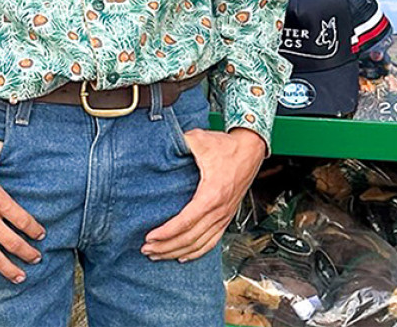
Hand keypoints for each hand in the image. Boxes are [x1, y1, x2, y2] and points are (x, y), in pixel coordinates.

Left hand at [142, 126, 265, 261]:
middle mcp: (219, 210)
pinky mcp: (227, 217)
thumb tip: (158, 142)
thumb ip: (179, 142)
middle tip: (146, 249)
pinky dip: (197, 252)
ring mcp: (224, 216)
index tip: (149, 237)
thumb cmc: (226, 146)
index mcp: (211, 194)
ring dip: (178, 252)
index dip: (166, 232)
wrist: (250, 150)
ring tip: (158, 255)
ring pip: (200, 244)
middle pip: (191, 238)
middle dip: (167, 247)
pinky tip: (183, 256)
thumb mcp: (199, 140)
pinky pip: (212, 241)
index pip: (186, 222)